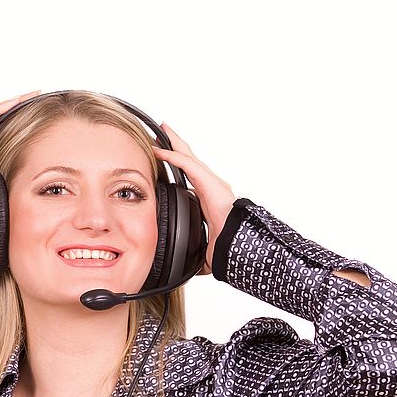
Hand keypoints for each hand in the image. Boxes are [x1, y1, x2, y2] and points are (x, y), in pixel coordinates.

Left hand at [151, 123, 235, 275]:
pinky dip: (172, 157)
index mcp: (209, 197)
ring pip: (189, 156)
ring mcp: (211, 182)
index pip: (191, 175)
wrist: (236, 247)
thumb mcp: (204, 247)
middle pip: (190, 159)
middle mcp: (211, 185)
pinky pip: (187, 165)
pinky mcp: (209, 183)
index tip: (165, 155)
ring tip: (161, 130)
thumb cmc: (228, 247)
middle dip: (176, 145)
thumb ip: (196, 249)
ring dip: (174, 143)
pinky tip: (159, 150)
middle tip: (161, 132)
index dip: (179, 164)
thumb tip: (190, 265)